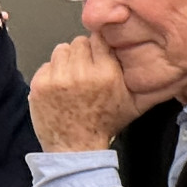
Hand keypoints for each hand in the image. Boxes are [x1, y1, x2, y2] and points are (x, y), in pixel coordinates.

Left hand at [28, 35, 143, 151]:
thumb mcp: (133, 102)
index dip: (98, 46)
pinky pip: (46, 64)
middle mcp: (82, 73)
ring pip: (61, 50)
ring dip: (66, 61)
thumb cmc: (104, 125)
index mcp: (106, 73)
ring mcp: (58, 79)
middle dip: (82, 54)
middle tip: (84, 71)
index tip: (97, 55)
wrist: (76, 148)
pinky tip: (59, 89)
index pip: (99, 38)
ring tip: (71, 79)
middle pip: (79, 42)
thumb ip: (141, 77)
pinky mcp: (40, 85)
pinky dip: (51, 73)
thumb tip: (147, 52)